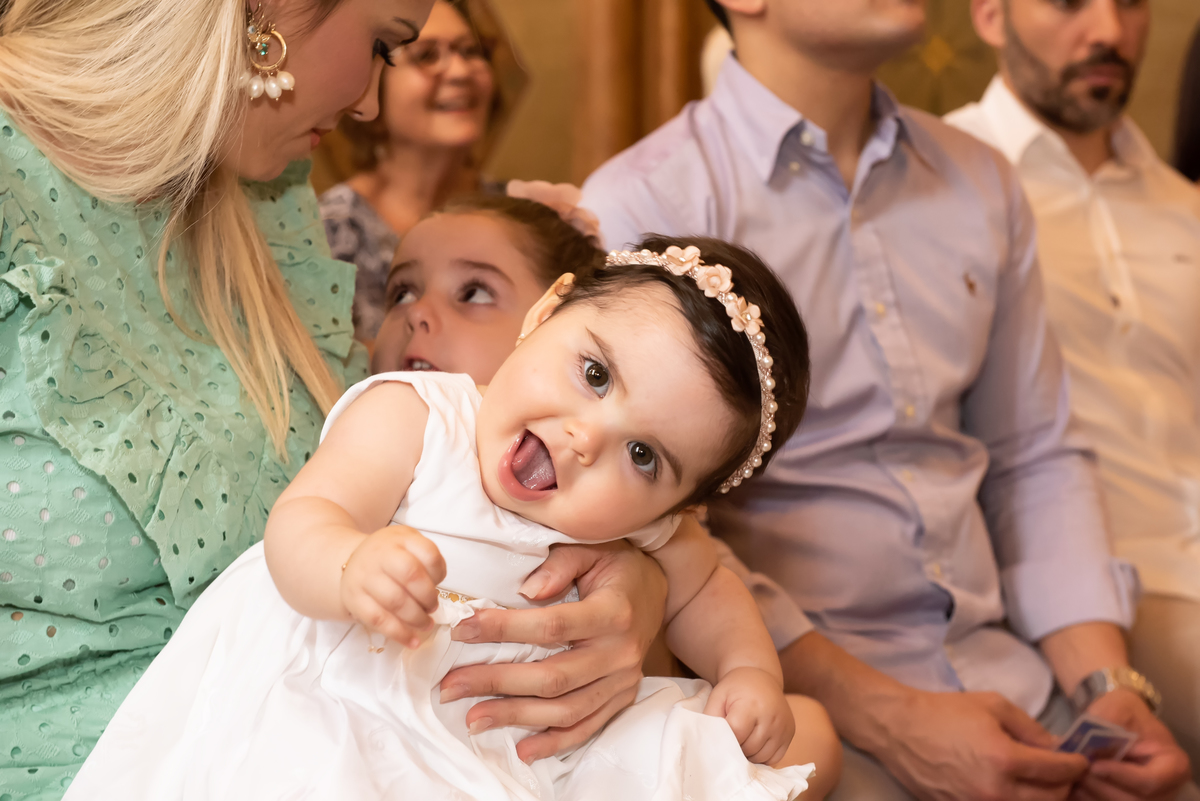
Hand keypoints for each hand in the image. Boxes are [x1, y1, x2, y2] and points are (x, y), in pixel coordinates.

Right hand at [339, 525, 445, 646]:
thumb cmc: (390, 556)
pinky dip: (398, 634)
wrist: (354, 560)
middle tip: (432, 608)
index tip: (439, 583)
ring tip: (426, 624)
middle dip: (428, 597)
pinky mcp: (355, 599)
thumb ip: (427, 561)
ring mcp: (365, 576)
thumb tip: (436, 590)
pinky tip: (412, 641)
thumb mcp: (410, 545)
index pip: (428, 553)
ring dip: (416, 617)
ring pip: (395, 600)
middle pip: (411, 575)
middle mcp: (380, 554)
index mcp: (401, 538)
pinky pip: (378, 620)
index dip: (439, 572)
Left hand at [439, 540, 667, 762]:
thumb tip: (527, 590)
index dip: (504, 629)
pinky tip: (522, 748)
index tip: (464, 630)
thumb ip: (559, 564)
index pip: (552, 626)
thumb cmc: (616, 565)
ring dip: (516, 718)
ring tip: (473, 718)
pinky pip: (587, 726)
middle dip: (497, 683)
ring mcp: (623, 680)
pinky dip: (555, 742)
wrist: (656, 588)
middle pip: (553, 677)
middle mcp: (621, 652)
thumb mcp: (592, 548)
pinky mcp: (622, 696)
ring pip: (566, 710)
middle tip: (452, 686)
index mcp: (613, 612)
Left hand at [704, 666, 794, 764]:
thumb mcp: (718, 696)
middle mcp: (771, 716)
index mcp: (751, 705)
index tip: (719, 737)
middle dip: (736, 748)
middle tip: (729, 740)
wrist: (761, 677)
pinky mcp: (790, 733)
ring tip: (741, 742)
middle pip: (749, 748)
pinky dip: (762, 757)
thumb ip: (711, 718)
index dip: (726, 740)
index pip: (737, 734)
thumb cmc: (735, 688)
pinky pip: (775, 758)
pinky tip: (754, 745)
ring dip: (749, 755)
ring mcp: (783, 726)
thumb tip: (708, 741)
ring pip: (762, 756)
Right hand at [878, 690, 1088, 800]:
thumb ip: (1030, 728)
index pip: (1059, 772)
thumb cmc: (944, 711)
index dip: (1077, 765)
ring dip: (1043, 798)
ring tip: (1042, 784)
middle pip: (1052, 799)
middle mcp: (995, 790)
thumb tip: (1056, 749)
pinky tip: (1014, 790)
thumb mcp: (993, 705)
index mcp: (1005, 759)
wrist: (898, 728)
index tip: (1080, 761)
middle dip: (1065, 785)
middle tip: (1064, 773)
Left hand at [1071, 688, 1189, 800]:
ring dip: (1092, 794)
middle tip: (1075, 770)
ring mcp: (1150, 799)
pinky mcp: (1129, 800)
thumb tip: (1090, 752)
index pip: (1149, 781)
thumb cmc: (1125, 712)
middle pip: (1133, 800)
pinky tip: (1074, 784)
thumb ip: (1108, 728)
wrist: (1123, 720)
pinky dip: (1089, 798)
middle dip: (1100, 786)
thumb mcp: (1119, 707)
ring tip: (1072, 775)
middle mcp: (1167, 789)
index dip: (1119, 776)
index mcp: (1173, 765)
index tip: (1094, 765)